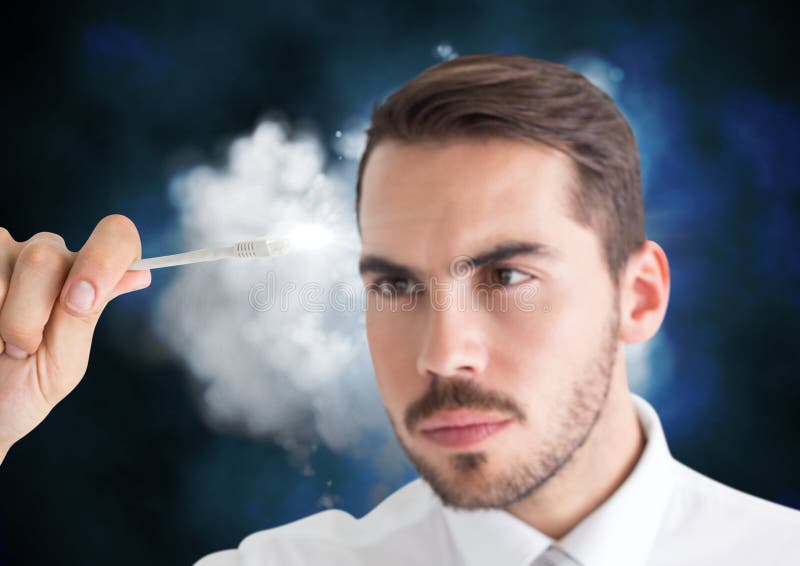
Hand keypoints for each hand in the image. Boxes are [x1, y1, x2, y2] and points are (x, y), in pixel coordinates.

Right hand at [0, 214, 150, 463]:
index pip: (116, 236)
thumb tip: (139, 273)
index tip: (78, 303)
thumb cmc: (20, 390)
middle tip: (22, 348)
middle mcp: (50, 258)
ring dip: (3, 318)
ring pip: (14, 261)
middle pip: (48, 255)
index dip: (104, 259)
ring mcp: (6, 254)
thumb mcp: (61, 362)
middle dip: (30, 313)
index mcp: (86, 278)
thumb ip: (86, 315)